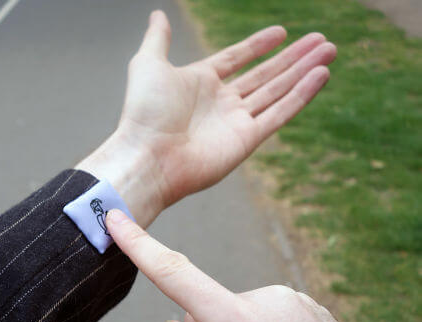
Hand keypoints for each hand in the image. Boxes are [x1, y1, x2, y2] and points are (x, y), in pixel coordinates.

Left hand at [77, 11, 335, 225]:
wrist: (148, 155)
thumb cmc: (144, 112)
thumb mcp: (148, 64)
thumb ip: (158, 39)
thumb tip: (157, 14)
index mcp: (199, 83)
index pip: (235, 59)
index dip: (258, 46)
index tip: (281, 31)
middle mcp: (220, 102)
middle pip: (264, 75)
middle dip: (293, 57)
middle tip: (321, 39)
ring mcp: (235, 121)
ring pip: (278, 91)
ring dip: (304, 71)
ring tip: (328, 50)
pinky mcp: (247, 140)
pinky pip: (280, 113)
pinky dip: (301, 95)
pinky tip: (320, 75)